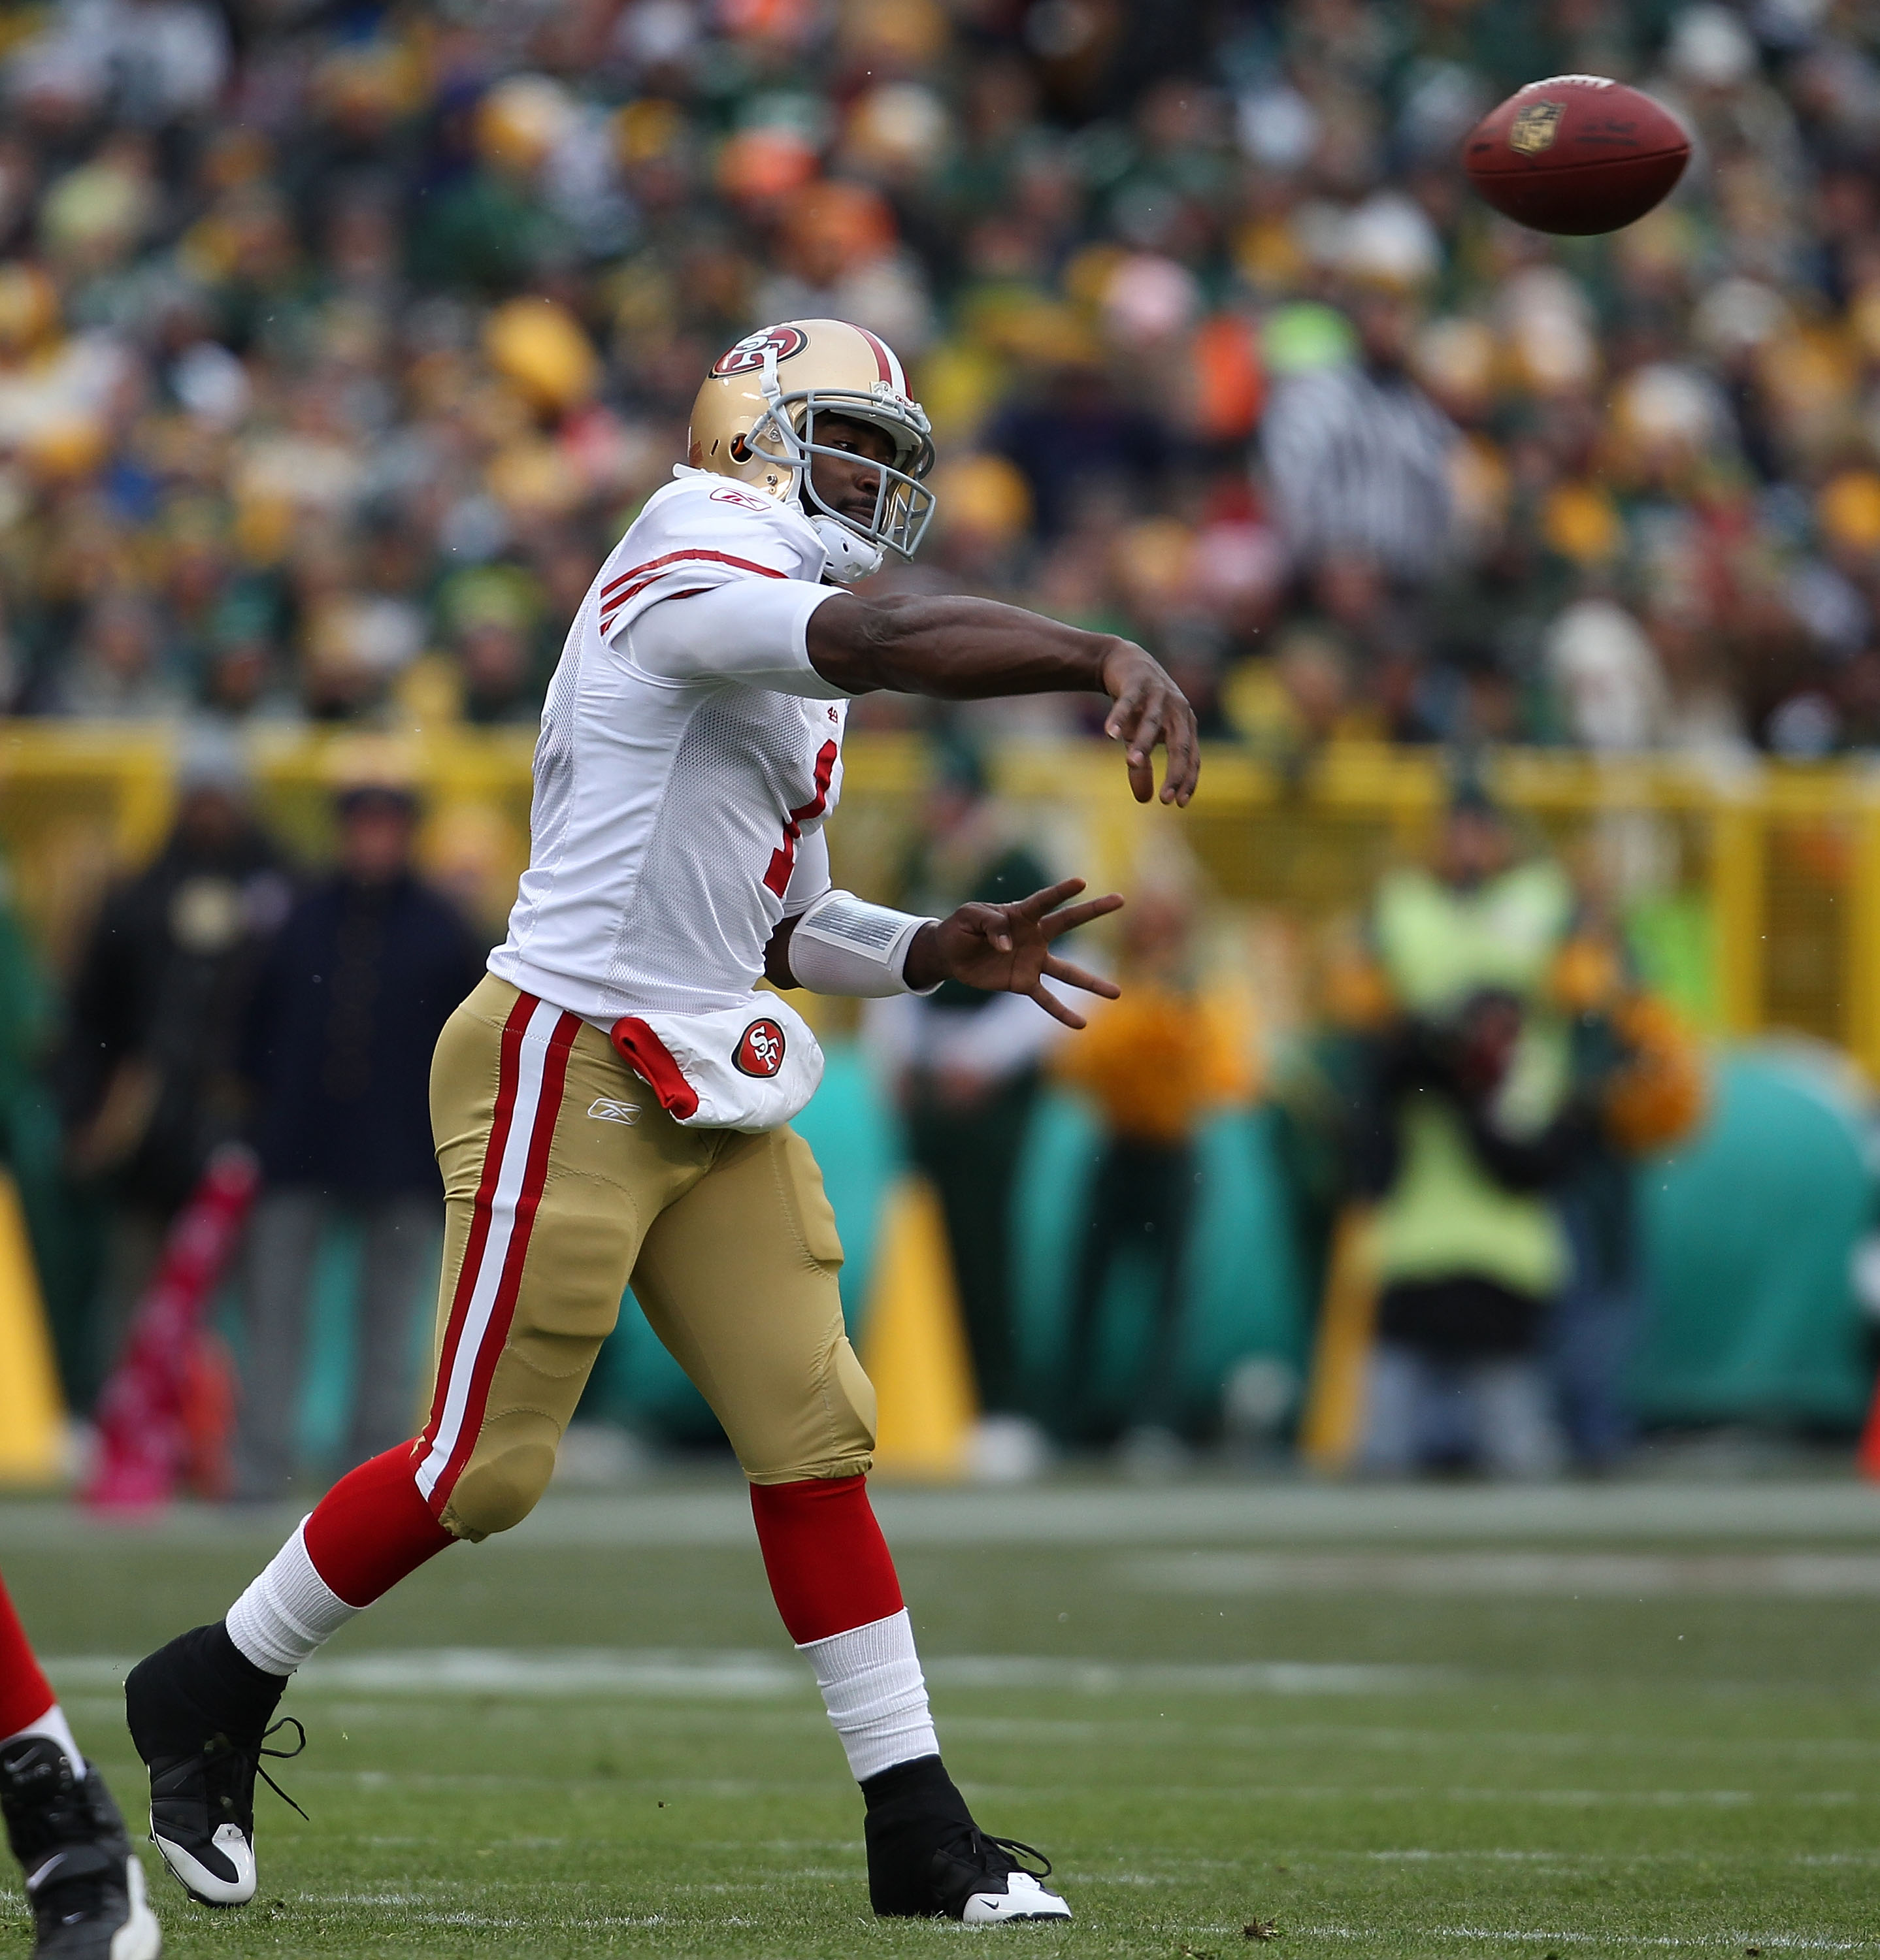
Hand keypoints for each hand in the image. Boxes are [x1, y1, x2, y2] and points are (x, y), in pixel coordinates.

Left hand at [904, 877, 1122, 1028]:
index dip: (1061, 892)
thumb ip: (990, 925)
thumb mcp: (969, 917)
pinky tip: (1081, 1024)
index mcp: (1020, 913)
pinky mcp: (1023, 982)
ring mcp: (1033, 960)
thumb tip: (1008, 947)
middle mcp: (1034, 935)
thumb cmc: (961, 928)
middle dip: (1094, 910)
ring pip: (1068, 971)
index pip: (1044, 901)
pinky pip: (1046, 999)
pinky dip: (1062, 1012)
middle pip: (1068, 922)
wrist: (950, 954)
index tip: (1081, 883)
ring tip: (1117, 993)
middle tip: (1120, 899)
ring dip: (1091, 983)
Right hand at [1101, 641, 1199, 807]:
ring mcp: (1159, 695)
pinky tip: (1109, 734)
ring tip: (1132, 763)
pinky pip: (1128, 703)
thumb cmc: (1139, 707)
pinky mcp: (1137, 683)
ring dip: (1143, 744)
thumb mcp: (1140, 739)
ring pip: (1153, 723)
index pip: (1191, 757)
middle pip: (1180, 745)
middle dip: (1175, 772)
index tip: (1179, 803)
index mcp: (1185, 725)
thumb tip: (1144, 800)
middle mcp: (1178, 710)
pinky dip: (1118, 718)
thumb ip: (1143, 768)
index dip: (1188, 780)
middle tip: (1167, 798)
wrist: (1125, 662)